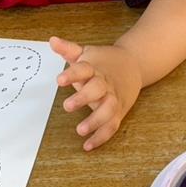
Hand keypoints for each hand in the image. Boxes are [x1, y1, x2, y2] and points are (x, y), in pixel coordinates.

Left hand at [49, 37, 142, 151]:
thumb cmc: (104, 62)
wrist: (134, 65)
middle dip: (83, 98)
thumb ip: (68, 50)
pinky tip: (88, 146)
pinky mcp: (118, 112)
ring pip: (108, 110)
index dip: (72, 74)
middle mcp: (105, 84)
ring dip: (95, 121)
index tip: (59, 80)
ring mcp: (113, 98)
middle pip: (97, 89)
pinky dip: (101, 137)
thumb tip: (52, 40)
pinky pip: (112, 126)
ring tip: (80, 130)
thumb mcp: (85, 53)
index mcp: (94, 69)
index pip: (82, 69)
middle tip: (67, 106)